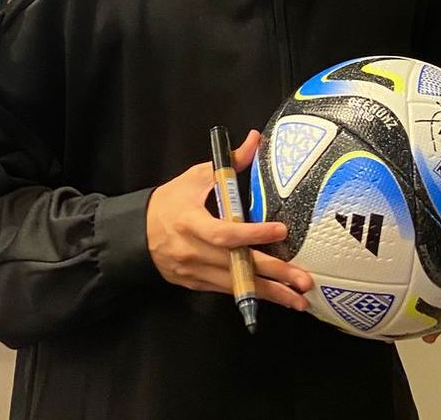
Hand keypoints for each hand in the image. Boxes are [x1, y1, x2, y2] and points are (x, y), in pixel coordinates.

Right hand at [146, 129, 312, 310]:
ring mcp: (195, 272)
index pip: (225, 232)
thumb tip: (255, 140)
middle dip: (273, 274)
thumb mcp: (196, 176)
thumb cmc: (171, 201)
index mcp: (191, 221)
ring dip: (270, 294)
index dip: (253, 233)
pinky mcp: (197, 285)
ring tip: (300, 301)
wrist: (137, 232)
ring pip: (237, 285)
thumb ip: (230, 162)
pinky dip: (253, 295)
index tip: (281, 230)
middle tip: (303, 280)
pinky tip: (276, 298)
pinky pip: (228, 290)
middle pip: (237, 265)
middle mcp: (193, 251)